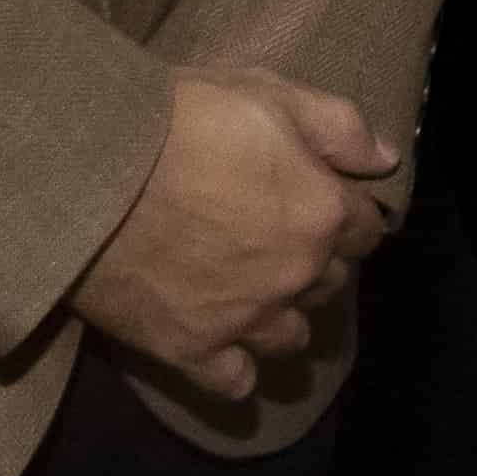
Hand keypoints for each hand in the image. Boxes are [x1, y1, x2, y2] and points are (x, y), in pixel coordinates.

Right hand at [71, 67, 397, 399]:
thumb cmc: (181, 120)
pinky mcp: (192, 350)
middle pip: (331, 280)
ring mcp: (246, 319)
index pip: (365, 225)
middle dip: (317, 259)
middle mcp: (295, 274)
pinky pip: (236, 381)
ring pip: (292, 334)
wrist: (90, 173)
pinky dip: (237, 367)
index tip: (322, 199)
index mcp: (321, 211)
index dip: (347, 209)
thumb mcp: (269, 94)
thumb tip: (386, 158)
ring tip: (256, 290)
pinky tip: (226, 346)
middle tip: (279, 235)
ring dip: (284, 313)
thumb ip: (339, 127)